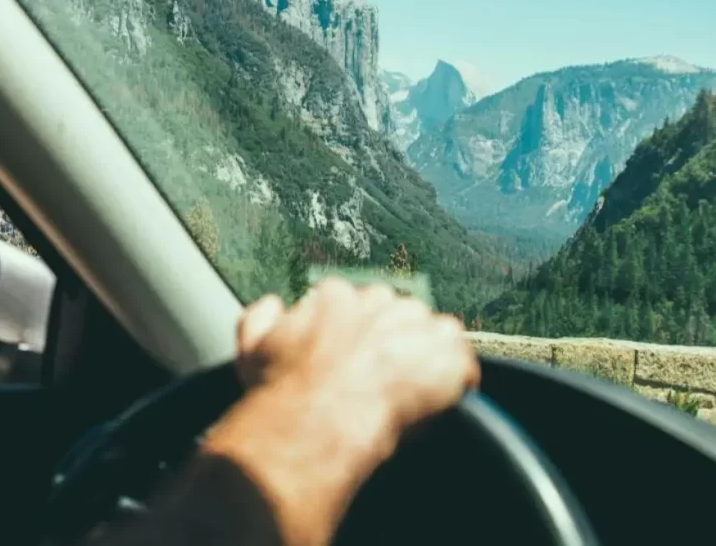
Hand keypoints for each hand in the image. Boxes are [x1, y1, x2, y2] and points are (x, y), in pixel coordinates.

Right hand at [201, 279, 477, 545]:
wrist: (315, 420)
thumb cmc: (282, 390)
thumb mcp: (251, 347)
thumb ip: (260, 315)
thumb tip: (273, 305)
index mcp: (335, 296)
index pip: (353, 302)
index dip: (353, 333)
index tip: (350, 358)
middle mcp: (378, 301)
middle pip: (396, 313)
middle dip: (392, 340)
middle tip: (381, 378)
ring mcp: (416, 326)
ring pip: (432, 332)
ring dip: (425, 356)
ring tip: (410, 391)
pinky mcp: (447, 356)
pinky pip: (464, 361)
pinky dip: (457, 380)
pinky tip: (440, 401)